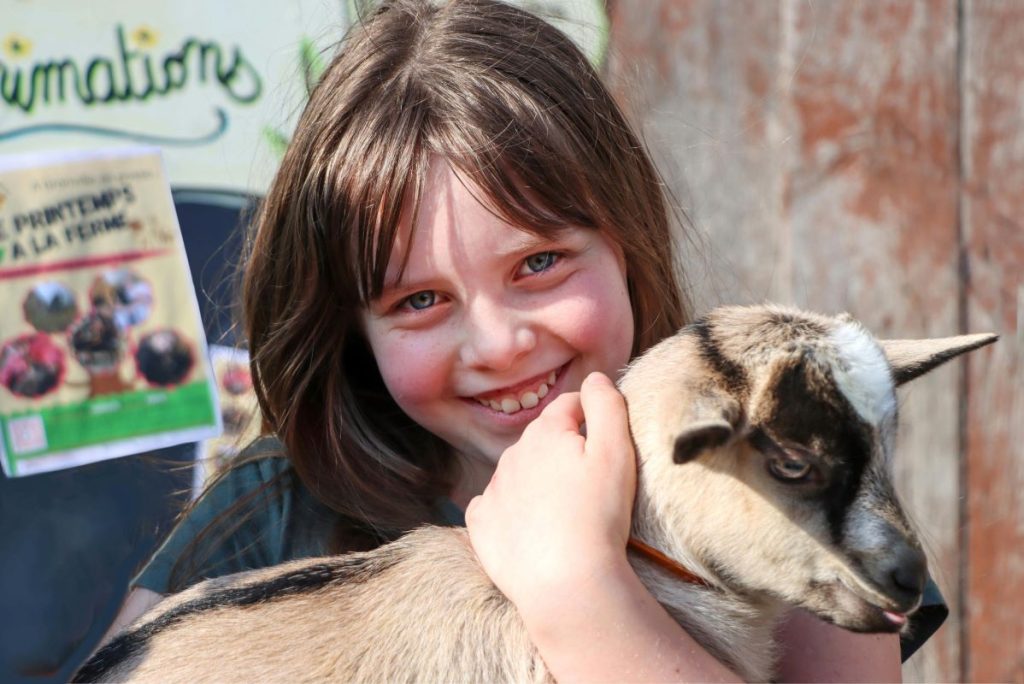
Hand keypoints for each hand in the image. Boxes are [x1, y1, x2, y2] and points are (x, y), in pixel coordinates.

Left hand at [464, 372, 636, 622]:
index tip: (605, 437)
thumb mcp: (616, 452)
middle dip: (563, 449)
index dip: (590, 415)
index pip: (568, 406)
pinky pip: (494, 506)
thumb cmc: (598, 516)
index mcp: (544, 433)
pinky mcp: (482, 525)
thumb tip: (596, 378)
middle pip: (542, 440)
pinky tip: (531, 526)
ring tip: (565, 509)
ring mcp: (493, 491)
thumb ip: (607, 405)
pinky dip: (511, 509)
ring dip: (538, 479)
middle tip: (590, 480)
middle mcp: (511, 455)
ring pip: (518, 472)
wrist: (566, 583)